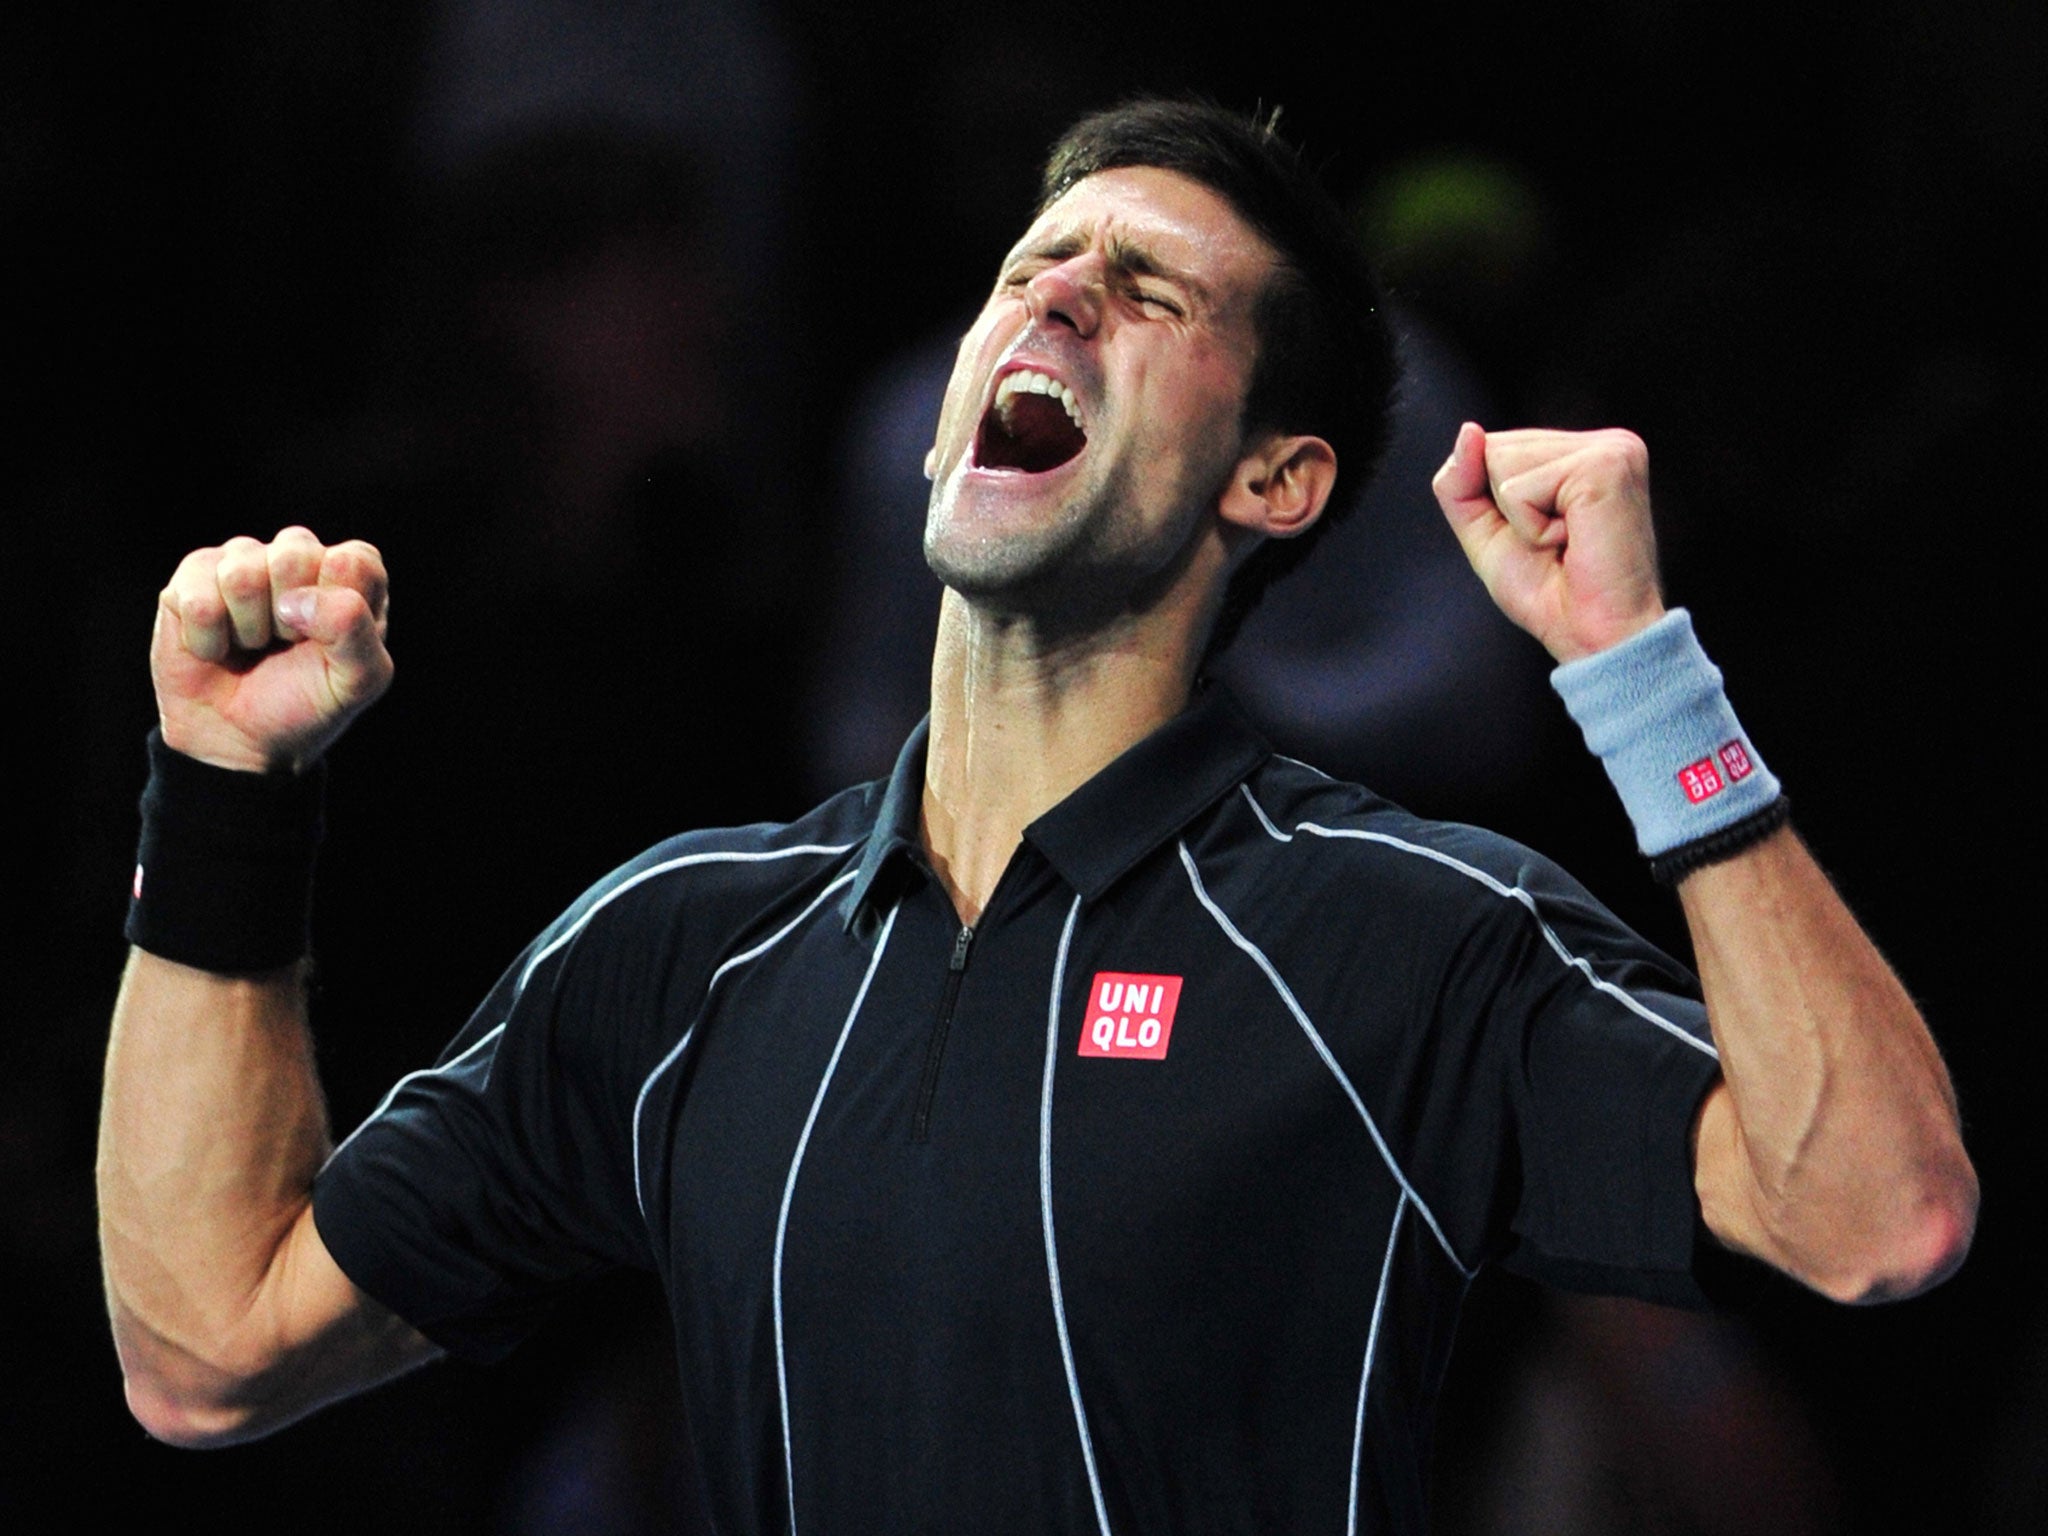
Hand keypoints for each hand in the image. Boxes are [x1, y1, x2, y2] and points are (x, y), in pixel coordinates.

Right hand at [151, 528, 391, 772]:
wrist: (240, 738)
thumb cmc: (306, 703)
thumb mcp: (358, 680)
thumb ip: (354, 629)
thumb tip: (295, 599)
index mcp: (351, 575)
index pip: (355, 560)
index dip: (339, 607)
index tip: (328, 642)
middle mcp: (299, 556)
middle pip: (295, 553)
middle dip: (290, 617)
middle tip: (286, 643)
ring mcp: (243, 560)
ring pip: (242, 574)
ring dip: (248, 629)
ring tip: (252, 645)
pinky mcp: (194, 575)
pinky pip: (197, 598)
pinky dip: (208, 640)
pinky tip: (217, 648)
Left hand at [1431, 423, 1665, 661]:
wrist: (1594, 636)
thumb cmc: (1550, 592)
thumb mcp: (1487, 531)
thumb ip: (1463, 483)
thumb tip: (1468, 431)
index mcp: (1581, 452)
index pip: (1495, 447)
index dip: (1495, 503)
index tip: (1542, 536)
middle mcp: (1603, 442)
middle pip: (1494, 449)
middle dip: (1506, 509)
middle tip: (1555, 543)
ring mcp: (1610, 449)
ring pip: (1501, 462)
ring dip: (1520, 520)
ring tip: (1565, 542)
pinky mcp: (1604, 466)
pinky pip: (1518, 490)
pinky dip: (1531, 528)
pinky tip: (1572, 541)